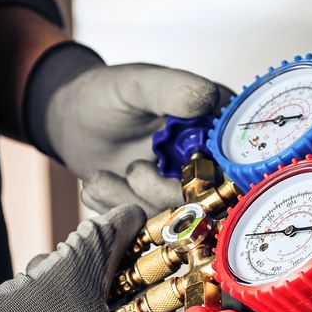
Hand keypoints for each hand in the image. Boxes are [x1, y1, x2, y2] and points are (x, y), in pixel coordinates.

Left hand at [28, 45, 228, 210]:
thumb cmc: (106, 95)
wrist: (73, 120)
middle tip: (133, 169)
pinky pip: (146, 227)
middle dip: (162, 193)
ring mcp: (183, 189)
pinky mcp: (158, 209)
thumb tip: (209, 98)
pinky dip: (117, 210)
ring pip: (174, 220)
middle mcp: (209, 161)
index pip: (238, 163)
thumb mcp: (137, 85)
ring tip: (102, 175)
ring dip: (132, 201)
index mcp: (218, 127)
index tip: (174, 171)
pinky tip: (101, 185)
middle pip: (208, 199)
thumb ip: (173, 88)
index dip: (210, 174)